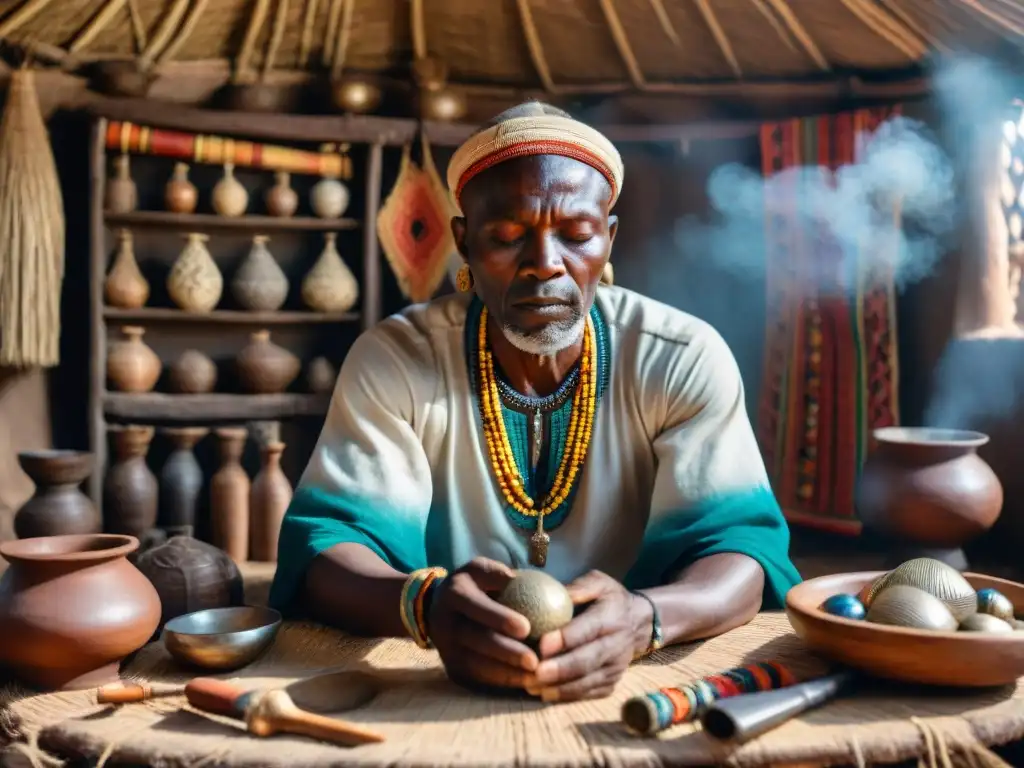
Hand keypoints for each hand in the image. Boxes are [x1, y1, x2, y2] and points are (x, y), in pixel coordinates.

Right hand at [428, 557, 539, 691]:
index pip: (476, 607)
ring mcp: (446, 649)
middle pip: (477, 640)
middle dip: (506, 652)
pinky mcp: (452, 668)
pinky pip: (477, 678)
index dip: (499, 618)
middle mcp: (446, 623)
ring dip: (506, 673)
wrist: (435, 610)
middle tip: (535, 661)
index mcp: (454, 595)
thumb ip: (496, 572)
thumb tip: (519, 579)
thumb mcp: (478, 570)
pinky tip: (524, 682)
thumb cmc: (471, 587)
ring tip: (534, 676)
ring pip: (476, 665)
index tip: (526, 628)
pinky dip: (501, 682)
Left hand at [528, 570, 649, 701]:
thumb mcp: (598, 583)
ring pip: (588, 682)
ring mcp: (616, 667)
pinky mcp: (612, 682)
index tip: (542, 645)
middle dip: (561, 669)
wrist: (639, 623)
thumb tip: (550, 594)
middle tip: (535, 672)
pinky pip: (590, 693)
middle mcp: (616, 645)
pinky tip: (545, 693)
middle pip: (587, 660)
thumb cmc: (610, 600)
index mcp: (611, 617)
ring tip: (533, 686)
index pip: (588, 629)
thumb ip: (577, 588)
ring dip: (560, 687)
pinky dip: (567, 696)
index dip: (566, 639)